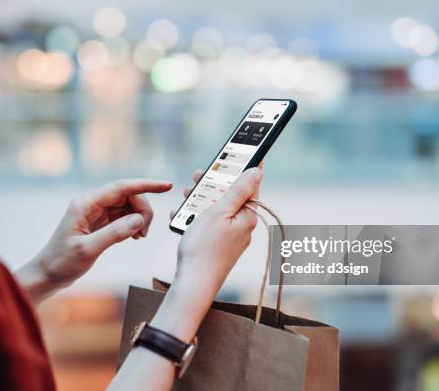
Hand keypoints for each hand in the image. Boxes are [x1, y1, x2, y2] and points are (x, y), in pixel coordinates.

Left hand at [17, 179, 171, 302]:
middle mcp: (91, 204)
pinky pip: (123, 216)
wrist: (47, 274)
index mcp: (86, 204)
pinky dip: (133, 224)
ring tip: (140, 237)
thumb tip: (140, 219)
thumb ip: (115, 233)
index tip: (166, 185)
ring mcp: (96, 213)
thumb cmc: (61, 262)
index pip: (122, 187)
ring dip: (139, 218)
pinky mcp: (99, 222)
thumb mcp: (88, 249)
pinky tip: (134, 236)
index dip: (146, 184)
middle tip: (145, 232)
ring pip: (127, 206)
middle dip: (143, 209)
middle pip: (128, 196)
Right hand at [152, 167, 261, 341]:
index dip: (242, 168)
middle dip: (213, 185)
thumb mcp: (220, 212)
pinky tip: (182, 217)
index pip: (250, 185)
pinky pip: (210, 226)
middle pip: (231, 197)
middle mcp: (243, 227)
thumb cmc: (205, 247)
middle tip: (198, 175)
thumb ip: (238, 190)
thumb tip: (257, 171)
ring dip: (201, 200)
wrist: (193, 284)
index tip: (239, 153)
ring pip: (218, 210)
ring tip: (186, 194)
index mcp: (248, 216)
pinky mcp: (219, 247)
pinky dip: (196, 218)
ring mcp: (231, 238)